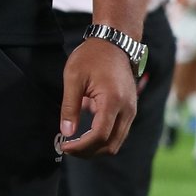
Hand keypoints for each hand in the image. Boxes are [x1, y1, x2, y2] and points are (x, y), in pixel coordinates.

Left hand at [58, 38, 138, 156]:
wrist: (114, 43)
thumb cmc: (92, 57)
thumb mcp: (73, 77)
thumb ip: (70, 106)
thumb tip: (66, 132)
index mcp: (113, 100)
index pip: (99, 136)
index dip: (81, 146)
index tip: (64, 146)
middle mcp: (127, 109)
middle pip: (110, 145)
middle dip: (88, 152)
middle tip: (68, 148)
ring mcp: (131, 111)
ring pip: (116, 142)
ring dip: (96, 148)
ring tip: (75, 143)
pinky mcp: (130, 110)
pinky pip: (119, 133)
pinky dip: (103, 139)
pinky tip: (86, 133)